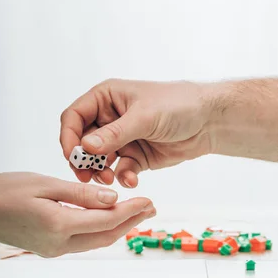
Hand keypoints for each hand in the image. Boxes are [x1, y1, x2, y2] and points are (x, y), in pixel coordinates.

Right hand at [0, 172, 155, 256]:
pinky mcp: (48, 248)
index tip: (150, 200)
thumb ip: (81, 194)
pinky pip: (82, 241)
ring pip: (96, 242)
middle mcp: (58, 244)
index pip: (106, 221)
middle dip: (131, 223)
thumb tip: (113, 198)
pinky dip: (100, 230)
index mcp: (58, 225)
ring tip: (137, 212)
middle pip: (105, 237)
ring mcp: (53, 250)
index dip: (131, 211)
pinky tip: (108, 218)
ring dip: (118, 228)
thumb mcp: (43, 183)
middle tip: (152, 208)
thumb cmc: (3, 190)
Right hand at [60, 79, 217, 187]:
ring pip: (99, 161)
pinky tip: (133, 180)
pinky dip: (124, 177)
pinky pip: (120, 171)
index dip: (69, 137)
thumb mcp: (144, 117)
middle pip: (82, 143)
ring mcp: (122, 139)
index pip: (74, 117)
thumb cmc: (178, 105)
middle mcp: (109, 118)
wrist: (209, 122)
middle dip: (83, 161)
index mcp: (105, 98)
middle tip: (87, 177)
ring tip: (109, 180)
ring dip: (101, 173)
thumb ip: (114, 134)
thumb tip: (84, 147)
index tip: (73, 156)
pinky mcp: (135, 157)